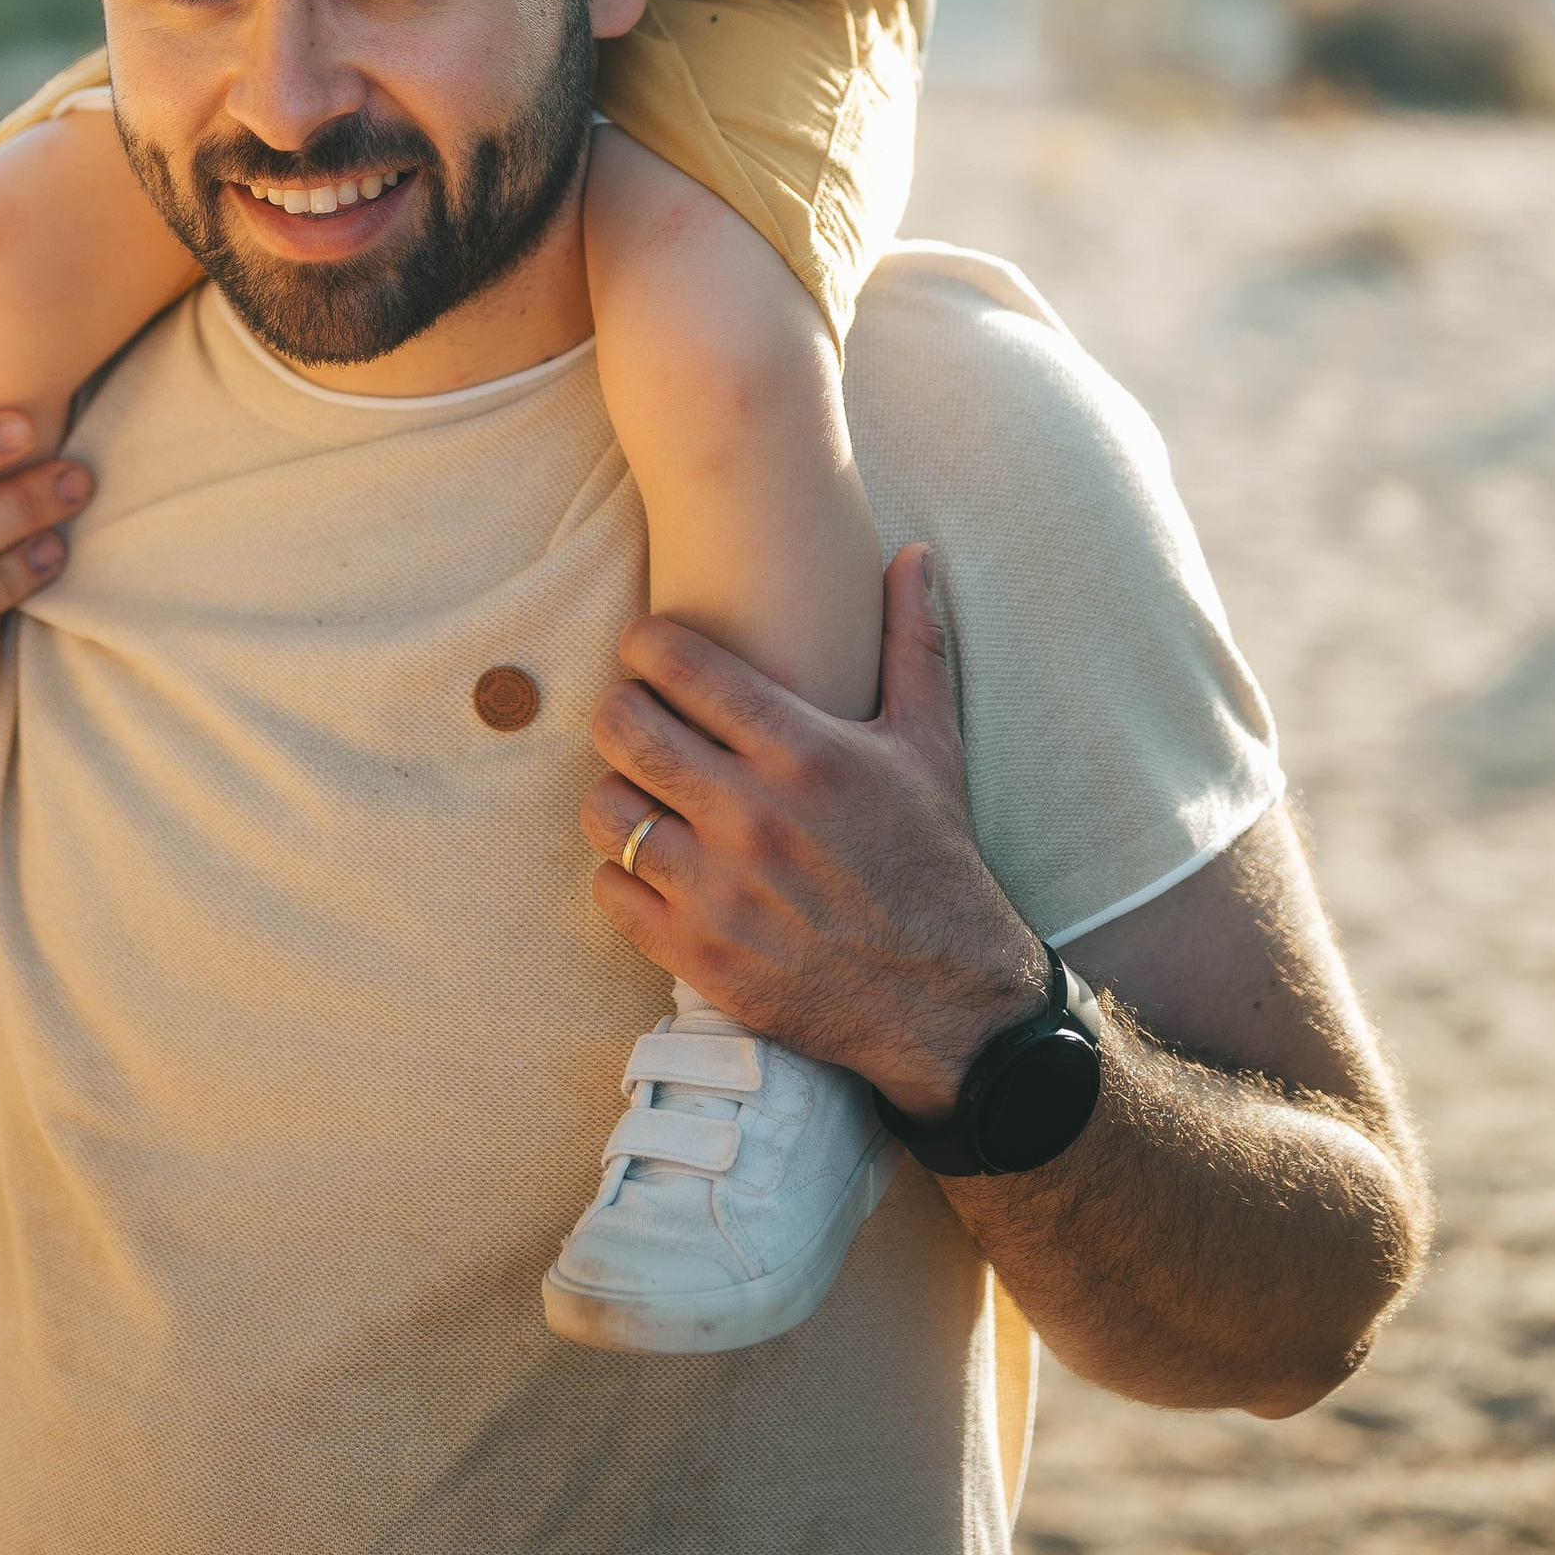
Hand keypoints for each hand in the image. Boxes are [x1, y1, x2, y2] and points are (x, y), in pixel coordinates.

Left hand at [580, 545, 1050, 1117]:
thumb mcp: (931, 744)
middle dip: (619, 709)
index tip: (649, 650)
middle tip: (636, 716)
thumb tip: (911, 552)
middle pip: (621, 727)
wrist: (949, 1002)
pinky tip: (655, 864)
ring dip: (616, 794)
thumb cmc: (933, 860)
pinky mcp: (699, 958)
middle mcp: (753, 817)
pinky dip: (621, 873)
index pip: (679, 664)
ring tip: (645, 793)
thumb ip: (912, 640)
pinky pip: (609, 891)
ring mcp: (720, 892)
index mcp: (804, 752)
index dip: (646, 643)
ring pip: (605, 809)